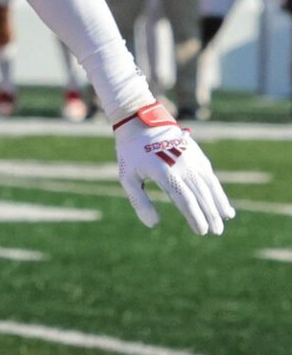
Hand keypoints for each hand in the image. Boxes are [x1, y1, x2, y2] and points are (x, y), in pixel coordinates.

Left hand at [114, 106, 231, 233]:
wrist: (142, 123)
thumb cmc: (131, 154)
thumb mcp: (127, 177)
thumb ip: (139, 202)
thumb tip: (154, 224)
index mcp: (164, 172)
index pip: (184, 199)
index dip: (195, 216)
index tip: (201, 231)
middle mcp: (182, 165)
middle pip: (201, 194)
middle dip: (210, 214)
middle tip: (216, 232)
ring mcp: (192, 159)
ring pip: (210, 185)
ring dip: (219, 203)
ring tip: (226, 219)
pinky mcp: (197, 155)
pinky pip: (210, 176)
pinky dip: (218, 190)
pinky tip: (224, 203)